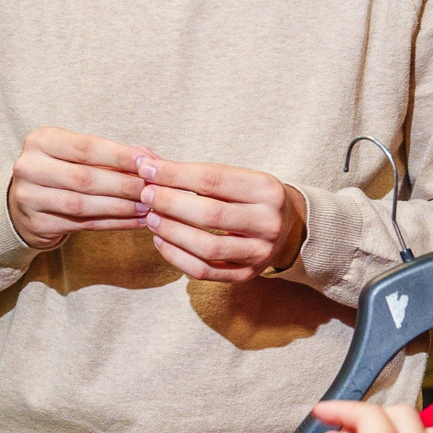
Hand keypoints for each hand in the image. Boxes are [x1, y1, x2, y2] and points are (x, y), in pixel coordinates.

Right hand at [6, 128, 150, 249]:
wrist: (24, 203)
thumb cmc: (60, 171)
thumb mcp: (76, 154)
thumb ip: (110, 154)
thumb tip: (149, 157)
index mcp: (40, 141)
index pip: (86, 147)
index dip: (119, 155)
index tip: (147, 162)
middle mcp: (29, 167)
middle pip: (85, 177)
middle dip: (123, 184)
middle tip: (151, 189)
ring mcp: (29, 198)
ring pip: (84, 204)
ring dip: (120, 207)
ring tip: (147, 207)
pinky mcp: (37, 224)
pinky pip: (83, 225)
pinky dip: (113, 223)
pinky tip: (134, 221)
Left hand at [138, 156, 304, 282]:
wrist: (288, 229)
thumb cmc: (251, 197)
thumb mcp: (234, 178)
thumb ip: (190, 171)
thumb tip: (143, 158)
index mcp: (267, 190)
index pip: (213, 180)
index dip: (175, 175)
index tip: (147, 169)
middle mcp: (268, 222)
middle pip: (210, 214)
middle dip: (170, 203)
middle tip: (146, 195)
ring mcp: (260, 252)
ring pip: (207, 246)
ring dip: (172, 232)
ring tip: (151, 218)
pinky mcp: (246, 274)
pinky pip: (205, 271)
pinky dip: (177, 257)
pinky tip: (161, 241)